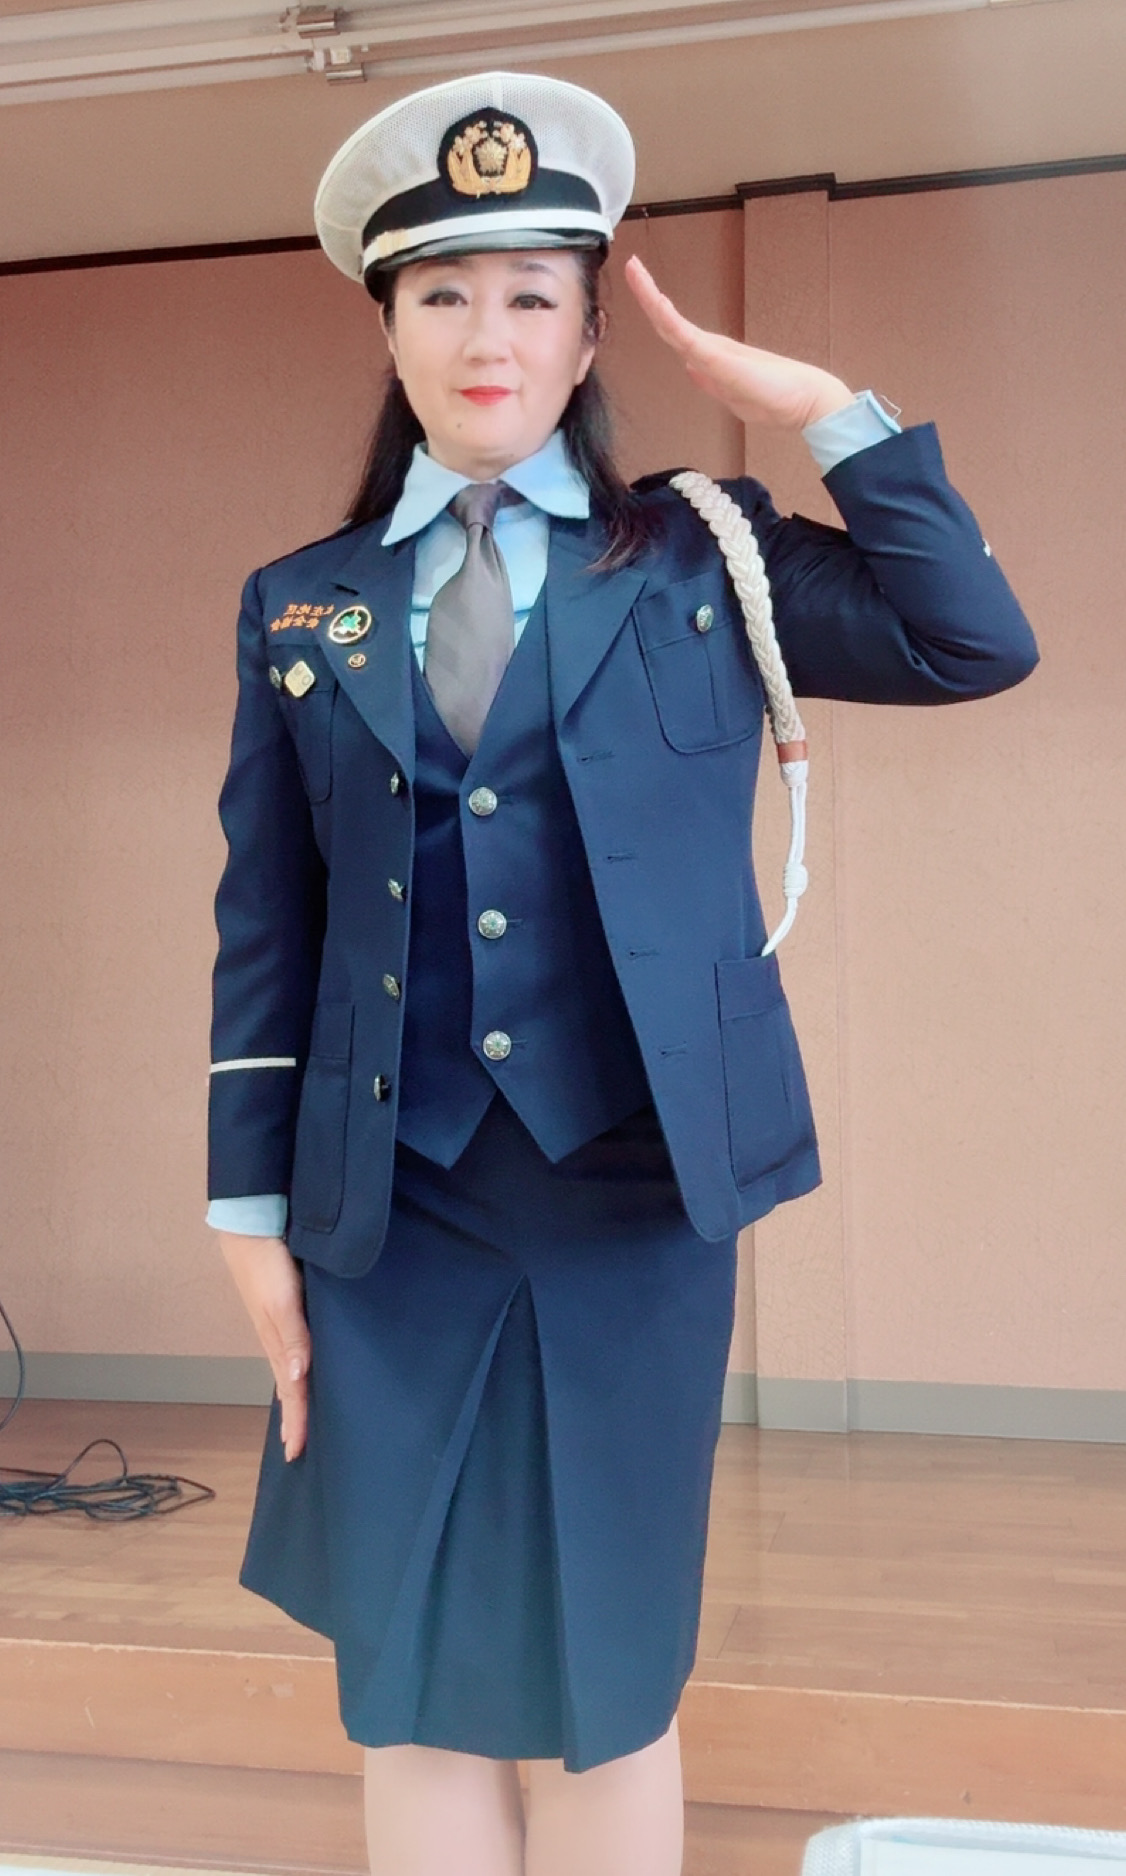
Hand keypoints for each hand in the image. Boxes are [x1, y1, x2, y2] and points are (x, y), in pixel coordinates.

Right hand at [217, 1232, 309, 1460]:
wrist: (251, 1226)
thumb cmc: (267, 1264)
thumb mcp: (281, 1301)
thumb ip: (294, 1337)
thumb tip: (299, 1379)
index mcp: (278, 1341)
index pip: (292, 1390)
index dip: (296, 1420)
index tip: (296, 1452)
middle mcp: (278, 1338)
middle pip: (289, 1385)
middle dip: (295, 1416)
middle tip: (297, 1447)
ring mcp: (278, 1324)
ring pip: (290, 1369)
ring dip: (296, 1396)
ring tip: (300, 1420)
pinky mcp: (282, 1309)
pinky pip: (293, 1349)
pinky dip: (297, 1370)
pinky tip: (302, 1371)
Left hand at [624, 253, 855, 431]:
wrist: (807, 402)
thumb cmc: (778, 400)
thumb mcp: (734, 395)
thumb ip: (711, 381)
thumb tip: (690, 365)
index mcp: (709, 359)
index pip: (673, 333)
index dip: (655, 311)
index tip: (640, 286)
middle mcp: (709, 350)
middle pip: (667, 322)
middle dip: (646, 294)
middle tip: (631, 265)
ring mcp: (714, 352)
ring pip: (672, 324)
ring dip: (651, 297)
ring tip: (635, 269)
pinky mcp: (720, 359)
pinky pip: (687, 337)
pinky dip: (668, 317)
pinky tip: (656, 301)